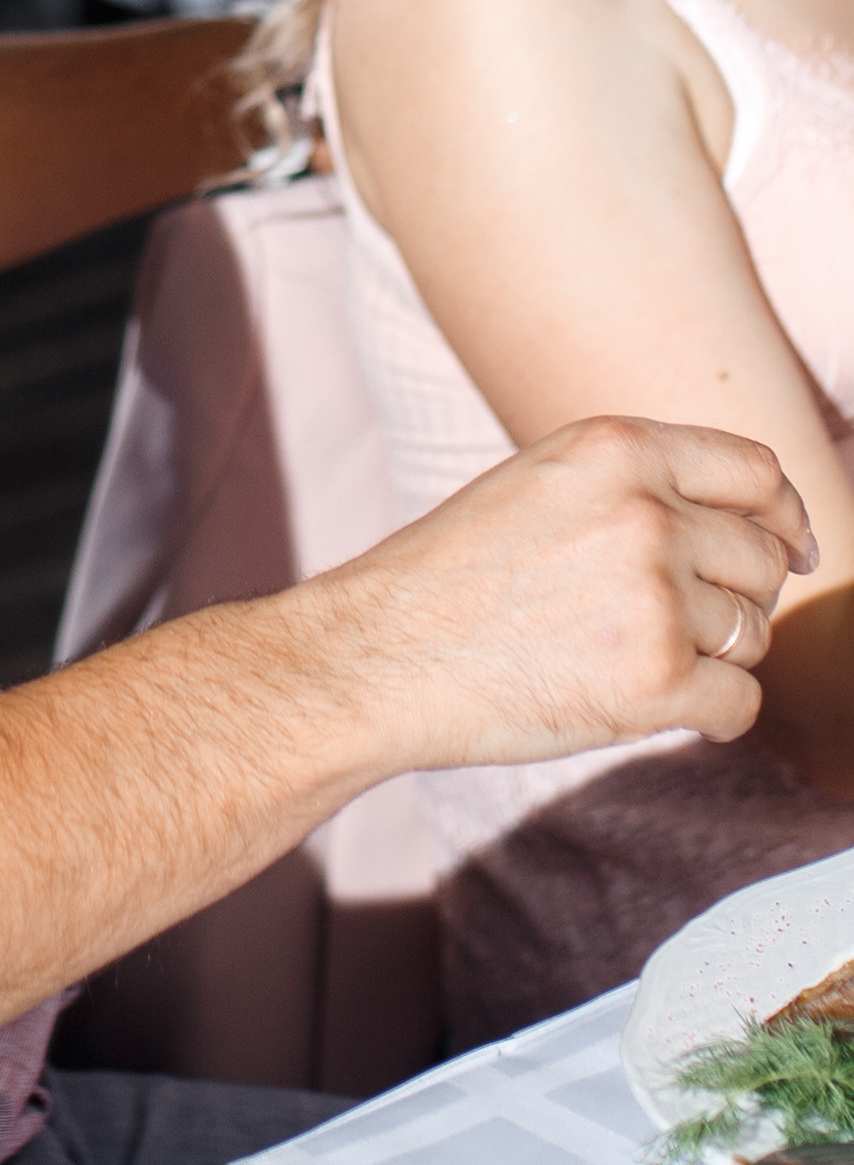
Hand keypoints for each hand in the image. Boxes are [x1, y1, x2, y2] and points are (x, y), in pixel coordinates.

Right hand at [303, 414, 810, 769]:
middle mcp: (646, 512)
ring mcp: (655, 596)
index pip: (756, 471)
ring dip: (710, 657)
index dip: (784, 515)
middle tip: (669, 625)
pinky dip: (707, 716)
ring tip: (624, 660)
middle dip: (736, 597)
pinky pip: (739, 703)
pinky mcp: (656, 681)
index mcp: (616, 449)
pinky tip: (650, 708)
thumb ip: (638, 487)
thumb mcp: (539, 486)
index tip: (790, 549)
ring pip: (752, 634)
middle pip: (762, 559)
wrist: (374, 658)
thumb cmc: (447, 579)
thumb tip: (766, 532)